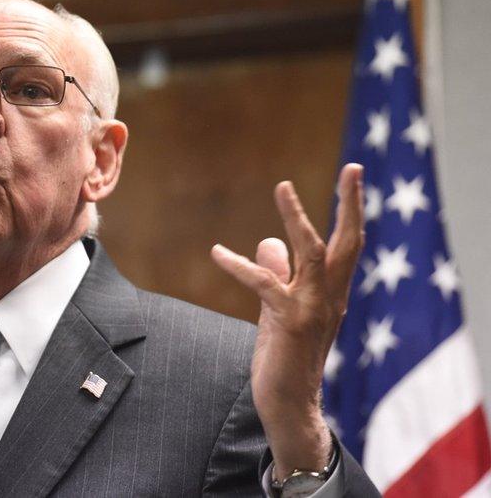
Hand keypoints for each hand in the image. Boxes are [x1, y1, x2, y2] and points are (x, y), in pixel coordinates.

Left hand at [210, 163, 363, 478]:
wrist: (289, 404)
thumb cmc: (285, 358)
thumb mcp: (278, 310)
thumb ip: (276, 275)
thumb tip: (267, 240)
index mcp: (331, 292)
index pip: (347, 244)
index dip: (350, 209)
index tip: (354, 174)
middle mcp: (330, 297)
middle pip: (347, 242)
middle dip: (351, 204)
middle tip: (354, 168)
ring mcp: (313, 309)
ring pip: (313, 253)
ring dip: (298, 218)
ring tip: (284, 186)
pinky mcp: (290, 322)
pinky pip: (265, 284)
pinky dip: (240, 265)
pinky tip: (217, 252)